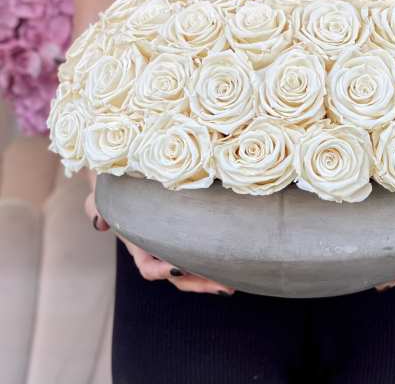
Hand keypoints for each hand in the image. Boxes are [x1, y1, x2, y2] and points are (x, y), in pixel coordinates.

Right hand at [84, 169, 234, 294]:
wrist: (128, 172)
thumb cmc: (116, 184)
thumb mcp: (102, 194)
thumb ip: (95, 207)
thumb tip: (100, 223)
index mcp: (139, 243)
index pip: (149, 267)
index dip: (162, 271)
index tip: (178, 266)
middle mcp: (158, 248)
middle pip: (178, 275)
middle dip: (199, 283)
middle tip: (223, 286)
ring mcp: (174, 241)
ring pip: (193, 268)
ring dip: (211, 277)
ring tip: (232, 282)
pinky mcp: (190, 231)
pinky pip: (202, 251)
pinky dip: (215, 258)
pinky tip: (233, 261)